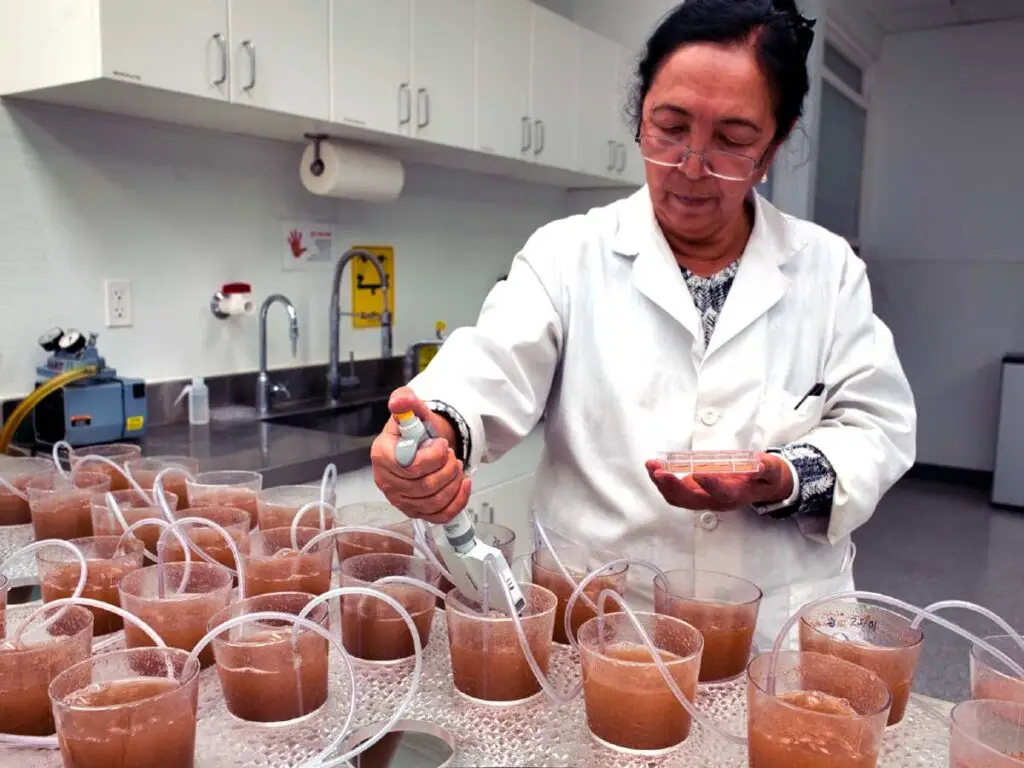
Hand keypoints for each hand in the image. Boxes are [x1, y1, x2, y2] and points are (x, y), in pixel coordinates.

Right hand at [370, 387, 470, 523]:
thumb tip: (400, 401)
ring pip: (434, 501)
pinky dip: (458, 501)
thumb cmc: (416, 430)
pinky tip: (463, 484)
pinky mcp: (415, 511)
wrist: (421, 444)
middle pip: (425, 486)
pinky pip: (440, 516)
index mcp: (383, 455)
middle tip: (452, 454)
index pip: (409, 466)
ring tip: (456, 466)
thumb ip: (406, 400)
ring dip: (454, 482)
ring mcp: (400, 499)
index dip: (433, 457)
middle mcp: (387, 481)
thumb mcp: (413, 409)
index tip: (442, 444)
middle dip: (448, 468)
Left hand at [645, 453, 793, 510]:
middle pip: (692, 499)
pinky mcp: (696, 493)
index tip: (698, 474)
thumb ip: (767, 468)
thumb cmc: (765, 477)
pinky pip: (676, 493)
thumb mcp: (772, 471)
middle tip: (660, 471)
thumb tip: (759, 464)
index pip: (722, 493)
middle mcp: (717, 501)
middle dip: (674, 486)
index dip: (710, 485)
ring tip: (651, 466)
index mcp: (736, 495)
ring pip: (680, 498)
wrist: (764, 487)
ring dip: (663, 484)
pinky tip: (655, 468)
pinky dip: (663, 483)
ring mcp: (704, 498)